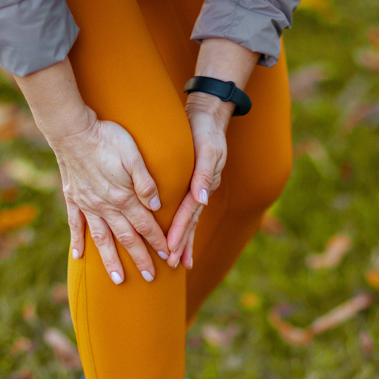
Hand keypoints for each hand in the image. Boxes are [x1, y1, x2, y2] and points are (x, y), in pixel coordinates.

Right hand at [49, 110, 168, 283]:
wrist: (72, 130)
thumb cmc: (108, 138)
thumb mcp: (134, 155)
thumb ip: (145, 182)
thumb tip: (156, 205)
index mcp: (123, 197)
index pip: (146, 225)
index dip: (158, 241)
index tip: (168, 256)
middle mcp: (105, 206)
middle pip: (127, 238)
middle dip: (140, 259)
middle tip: (150, 278)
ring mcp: (88, 205)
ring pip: (102, 239)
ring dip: (111, 260)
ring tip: (117, 279)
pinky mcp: (74, 199)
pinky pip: (76, 226)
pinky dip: (78, 242)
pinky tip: (78, 257)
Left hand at [166, 93, 230, 268]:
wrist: (208, 114)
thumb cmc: (206, 130)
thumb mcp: (208, 148)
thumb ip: (204, 174)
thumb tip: (202, 199)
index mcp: (203, 184)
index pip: (189, 213)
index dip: (180, 231)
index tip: (170, 249)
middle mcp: (201, 190)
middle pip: (191, 222)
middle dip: (182, 244)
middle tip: (172, 265)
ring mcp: (199, 189)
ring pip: (190, 220)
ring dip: (185, 241)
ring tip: (180, 262)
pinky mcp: (194, 185)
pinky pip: (187, 210)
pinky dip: (185, 226)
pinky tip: (180, 237)